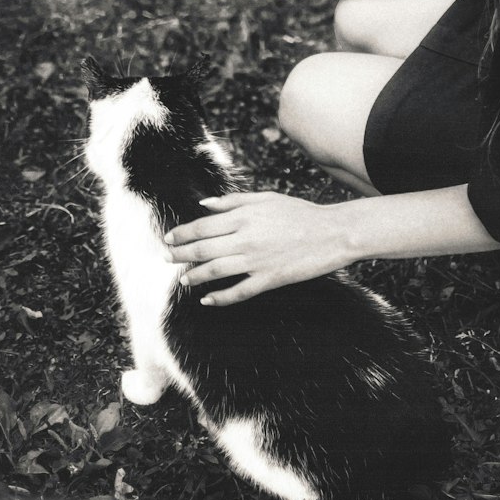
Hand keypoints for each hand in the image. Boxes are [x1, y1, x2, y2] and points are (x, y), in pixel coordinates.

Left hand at [164, 192, 357, 305]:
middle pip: (203, 249)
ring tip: (183, 280)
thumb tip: (204, 204)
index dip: (182, 233)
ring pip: (214, 271)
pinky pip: (237, 292)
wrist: (332, 233)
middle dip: (180, 255)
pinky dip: (219, 298)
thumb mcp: (266, 199)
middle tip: (167, 259)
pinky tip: (208, 300)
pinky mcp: (268, 279)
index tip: (169, 238)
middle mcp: (245, 238)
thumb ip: (233, 201)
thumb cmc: (300, 213)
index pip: (203, 226)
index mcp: (244, 217)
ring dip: (194, 277)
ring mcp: (255, 261)